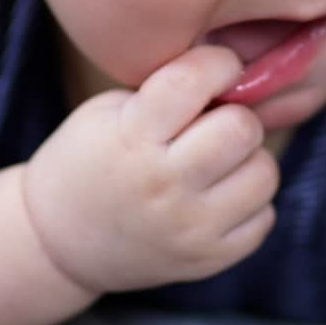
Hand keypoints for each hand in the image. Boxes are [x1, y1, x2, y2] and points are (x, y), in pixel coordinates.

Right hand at [21, 44, 278, 294]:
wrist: (60, 243)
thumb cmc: (91, 160)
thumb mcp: (109, 111)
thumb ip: (167, 91)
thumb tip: (236, 78)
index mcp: (131, 137)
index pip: (192, 81)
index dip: (218, 63)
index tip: (220, 69)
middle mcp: (163, 184)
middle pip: (242, 128)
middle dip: (236, 117)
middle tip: (217, 124)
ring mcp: (188, 228)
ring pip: (264, 173)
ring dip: (248, 161)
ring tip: (220, 163)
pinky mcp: (208, 260)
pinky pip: (265, 218)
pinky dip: (249, 203)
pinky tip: (218, 197)